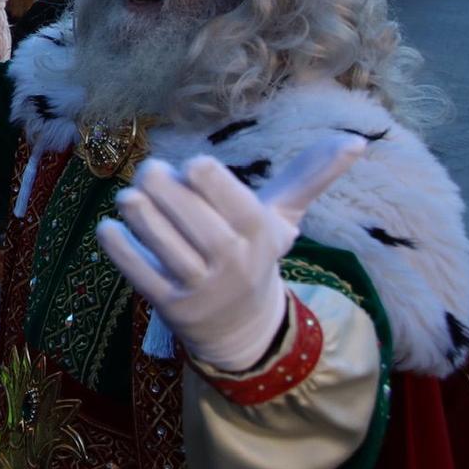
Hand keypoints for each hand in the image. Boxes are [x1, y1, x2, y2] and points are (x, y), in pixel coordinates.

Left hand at [97, 135, 364, 372]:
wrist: (243, 326)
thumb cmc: (256, 253)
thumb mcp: (282, 217)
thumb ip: (310, 177)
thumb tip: (357, 141)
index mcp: (260, 233)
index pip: (232, 201)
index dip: (208, 180)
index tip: (191, 163)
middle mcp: (232, 262)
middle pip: (192, 219)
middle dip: (162, 189)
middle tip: (150, 172)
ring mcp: (200, 287)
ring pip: (162, 244)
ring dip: (139, 214)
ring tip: (130, 198)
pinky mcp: (170, 307)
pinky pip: (138, 273)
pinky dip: (119, 247)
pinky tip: (111, 227)